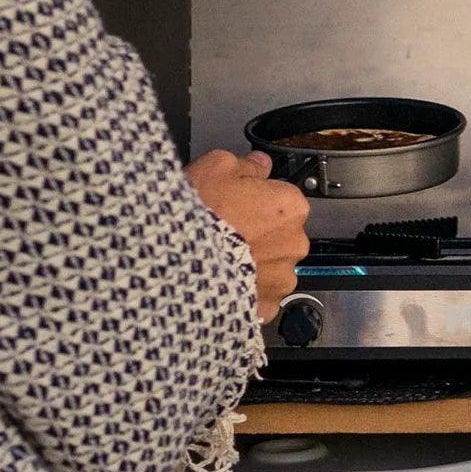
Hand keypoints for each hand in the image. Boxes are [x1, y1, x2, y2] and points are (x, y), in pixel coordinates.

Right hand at [185, 150, 310, 322]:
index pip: (284, 197)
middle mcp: (294, 243)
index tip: (242, 203)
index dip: (260, 199)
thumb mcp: (219, 166)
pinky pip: (261, 296)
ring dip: (254, 263)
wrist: (176, 261)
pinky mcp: (265, 307)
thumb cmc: (199, 214)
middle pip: (281, 233)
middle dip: (260, 233)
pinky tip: (224, 280)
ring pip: (272, 266)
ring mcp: (281, 278)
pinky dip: (247, 291)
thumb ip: (247, 164)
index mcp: (290, 205)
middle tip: (228, 229)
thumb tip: (258, 164)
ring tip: (222, 257)